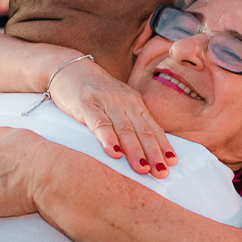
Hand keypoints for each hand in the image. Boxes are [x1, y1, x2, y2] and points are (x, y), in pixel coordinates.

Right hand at [47, 58, 175, 177]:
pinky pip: (99, 123)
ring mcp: (106, 102)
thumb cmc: (95, 92)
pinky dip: (108, 138)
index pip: (152, 127)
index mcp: (134, 103)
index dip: (163, 145)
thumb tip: (145, 150)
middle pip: (142, 130)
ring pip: (124, 129)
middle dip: (153, 153)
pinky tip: (114, 152)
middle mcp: (124, 102)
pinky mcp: (85, 104)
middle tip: (161, 173)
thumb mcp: (118, 104)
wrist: (68, 67)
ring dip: (135, 151)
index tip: (172, 163)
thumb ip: (130, 122)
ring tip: (143, 169)